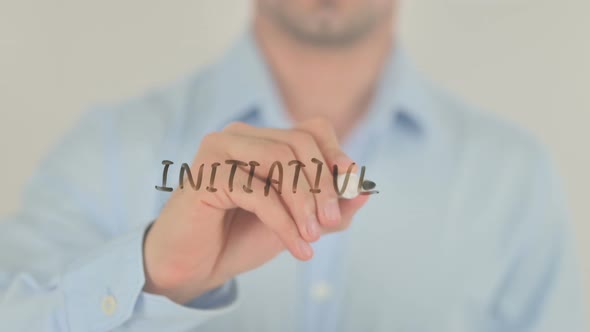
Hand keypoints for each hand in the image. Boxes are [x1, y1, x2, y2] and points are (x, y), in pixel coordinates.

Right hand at [142, 118, 368, 303]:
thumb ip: (331, 207)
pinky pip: (259, 192)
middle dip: (323, 185)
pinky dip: (285, 223)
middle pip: (299, 143)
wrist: (194, 266)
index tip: (352, 187)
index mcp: (261, 139)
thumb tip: (367, 192)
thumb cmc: (242, 237)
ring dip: (305, 203)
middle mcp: (238, 135)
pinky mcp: (205, 175)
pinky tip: (298, 248)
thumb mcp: (298, 221)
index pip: (311, 129)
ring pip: (280, 160)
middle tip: (331, 223)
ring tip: (313, 237)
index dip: (336, 155)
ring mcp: (219, 150)